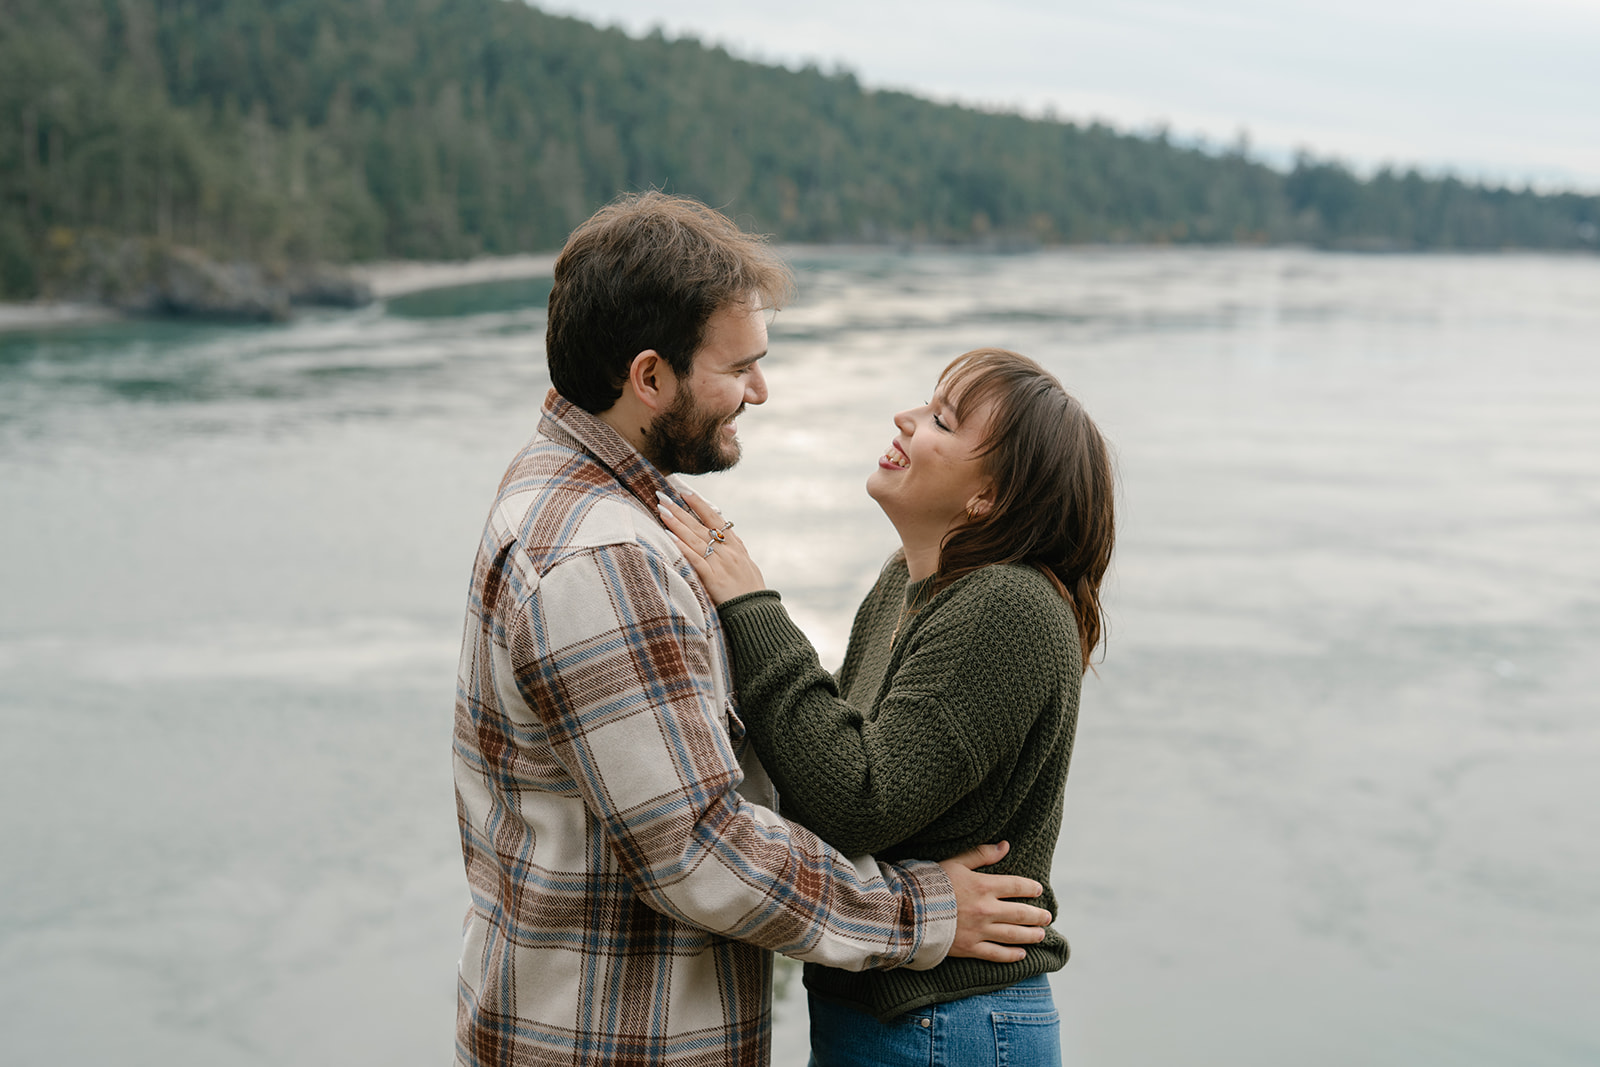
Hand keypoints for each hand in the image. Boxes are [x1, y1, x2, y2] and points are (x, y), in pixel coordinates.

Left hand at [657, 490, 766, 604]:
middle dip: (680, 510)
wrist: (758, 614)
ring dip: (677, 523)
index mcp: (736, 546)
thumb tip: (727, 535)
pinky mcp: (714, 579)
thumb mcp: (747, 565)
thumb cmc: (751, 592)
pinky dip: (681, 547)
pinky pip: (695, 559)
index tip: (684, 491)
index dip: (699, 504)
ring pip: (695, 539)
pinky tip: (668, 536)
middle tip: (663, 496)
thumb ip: (736, 549)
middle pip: (700, 526)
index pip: (715, 518)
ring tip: (662, 510)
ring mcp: (721, 564)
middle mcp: (729, 551)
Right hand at [939, 841, 1051, 962]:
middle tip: (1047, 917)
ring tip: (1041, 935)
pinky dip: (1011, 955)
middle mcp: (986, 910)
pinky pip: (996, 954)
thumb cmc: (929, 883)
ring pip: (1012, 935)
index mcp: (983, 886)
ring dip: (1030, 935)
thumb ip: (981, 854)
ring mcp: (979, 931)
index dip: (1030, 887)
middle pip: (1020, 913)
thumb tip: (1005, 845)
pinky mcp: (970, 948)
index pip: (1016, 886)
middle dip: (1037, 915)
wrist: (908, 911)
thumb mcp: (955, 862)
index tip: (1038, 890)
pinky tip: (1021, 954)